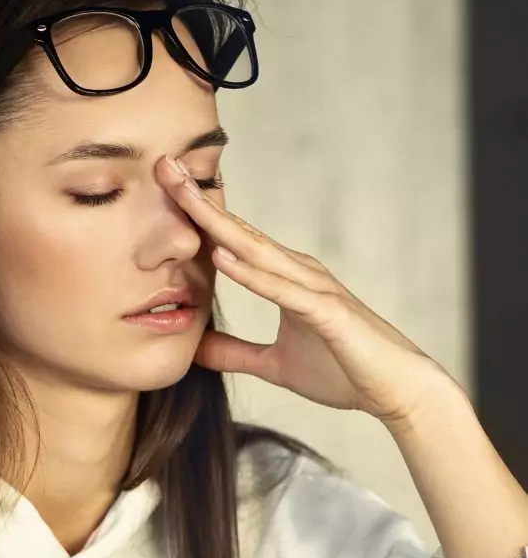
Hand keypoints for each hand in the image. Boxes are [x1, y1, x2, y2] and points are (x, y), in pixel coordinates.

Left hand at [159, 156, 454, 428]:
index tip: (162, 190)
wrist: (395, 391)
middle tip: (162, 167)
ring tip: (183, 197)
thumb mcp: (275, 365)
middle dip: (199, 201)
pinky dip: (253, 275)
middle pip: (239, 232)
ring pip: (258, 251)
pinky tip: (223, 258)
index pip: (232, 242)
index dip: (197, 216)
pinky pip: (283, 291)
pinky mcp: (327, 313)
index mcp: (285, 279)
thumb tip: (196, 349)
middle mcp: (298, 273)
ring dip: (219, 225)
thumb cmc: (344, 371)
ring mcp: (314, 289)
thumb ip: (236, 353)